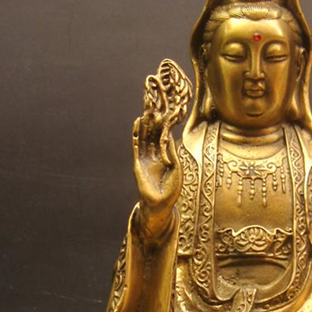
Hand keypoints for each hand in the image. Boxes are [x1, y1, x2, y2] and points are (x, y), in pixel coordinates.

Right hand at [132, 115, 181, 236]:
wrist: (161, 205)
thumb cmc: (171, 190)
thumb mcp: (176, 167)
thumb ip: (171, 151)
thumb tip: (169, 135)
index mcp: (165, 157)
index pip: (163, 137)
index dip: (163, 125)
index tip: (165, 112)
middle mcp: (155, 156)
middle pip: (152, 135)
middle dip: (153, 122)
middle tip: (153, 106)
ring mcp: (145, 159)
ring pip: (144, 138)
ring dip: (144, 125)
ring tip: (145, 110)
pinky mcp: (138, 163)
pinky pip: (137, 146)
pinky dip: (136, 134)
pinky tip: (137, 124)